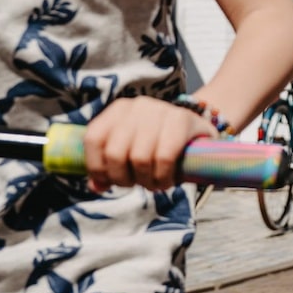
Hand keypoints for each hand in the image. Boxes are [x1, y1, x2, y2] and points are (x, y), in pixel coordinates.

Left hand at [83, 95, 215, 193]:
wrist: (198, 130)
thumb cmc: (160, 144)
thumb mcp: (131, 151)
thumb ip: (110, 167)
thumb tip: (96, 186)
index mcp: (118, 110)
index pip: (93, 139)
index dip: (97, 167)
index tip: (108, 181)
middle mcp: (137, 106)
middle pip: (115, 153)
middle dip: (123, 178)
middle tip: (136, 183)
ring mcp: (160, 110)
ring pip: (139, 158)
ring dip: (145, 181)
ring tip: (153, 183)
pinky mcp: (182, 120)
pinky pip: (164, 158)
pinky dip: (163, 177)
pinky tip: (167, 180)